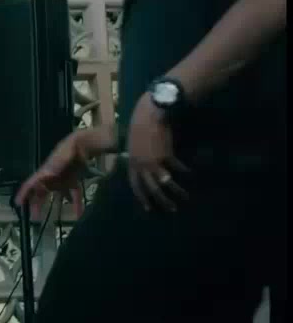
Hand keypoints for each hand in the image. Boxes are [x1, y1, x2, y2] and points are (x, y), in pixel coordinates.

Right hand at [14, 128, 96, 219]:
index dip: (23, 194)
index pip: (30, 184)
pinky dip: (76, 204)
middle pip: (41, 193)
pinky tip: (78, 214)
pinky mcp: (73, 181)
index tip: (18, 204)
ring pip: (56, 196)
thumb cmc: (67, 150)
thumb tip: (44, 176)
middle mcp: (51, 178)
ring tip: (52, 219)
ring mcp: (62, 180)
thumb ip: (51, 168)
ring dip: (54, 207)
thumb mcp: (58, 158)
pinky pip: (74, 195)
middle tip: (33, 217)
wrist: (82, 144)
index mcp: (44, 173)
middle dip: (36, 205)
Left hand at [126, 92, 190, 212]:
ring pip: (165, 183)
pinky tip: (190, 174)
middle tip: (171, 209)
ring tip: (185, 197)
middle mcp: (141, 165)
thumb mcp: (134, 143)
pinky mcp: (166, 155)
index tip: (148, 208)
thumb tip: (143, 165)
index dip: (142, 197)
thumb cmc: (140, 124)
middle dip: (161, 201)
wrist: (150, 113)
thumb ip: (138, 156)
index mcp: (132, 163)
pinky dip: (184, 171)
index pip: (135, 185)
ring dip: (176, 191)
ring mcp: (153, 161)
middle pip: (151, 188)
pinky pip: (177, 168)